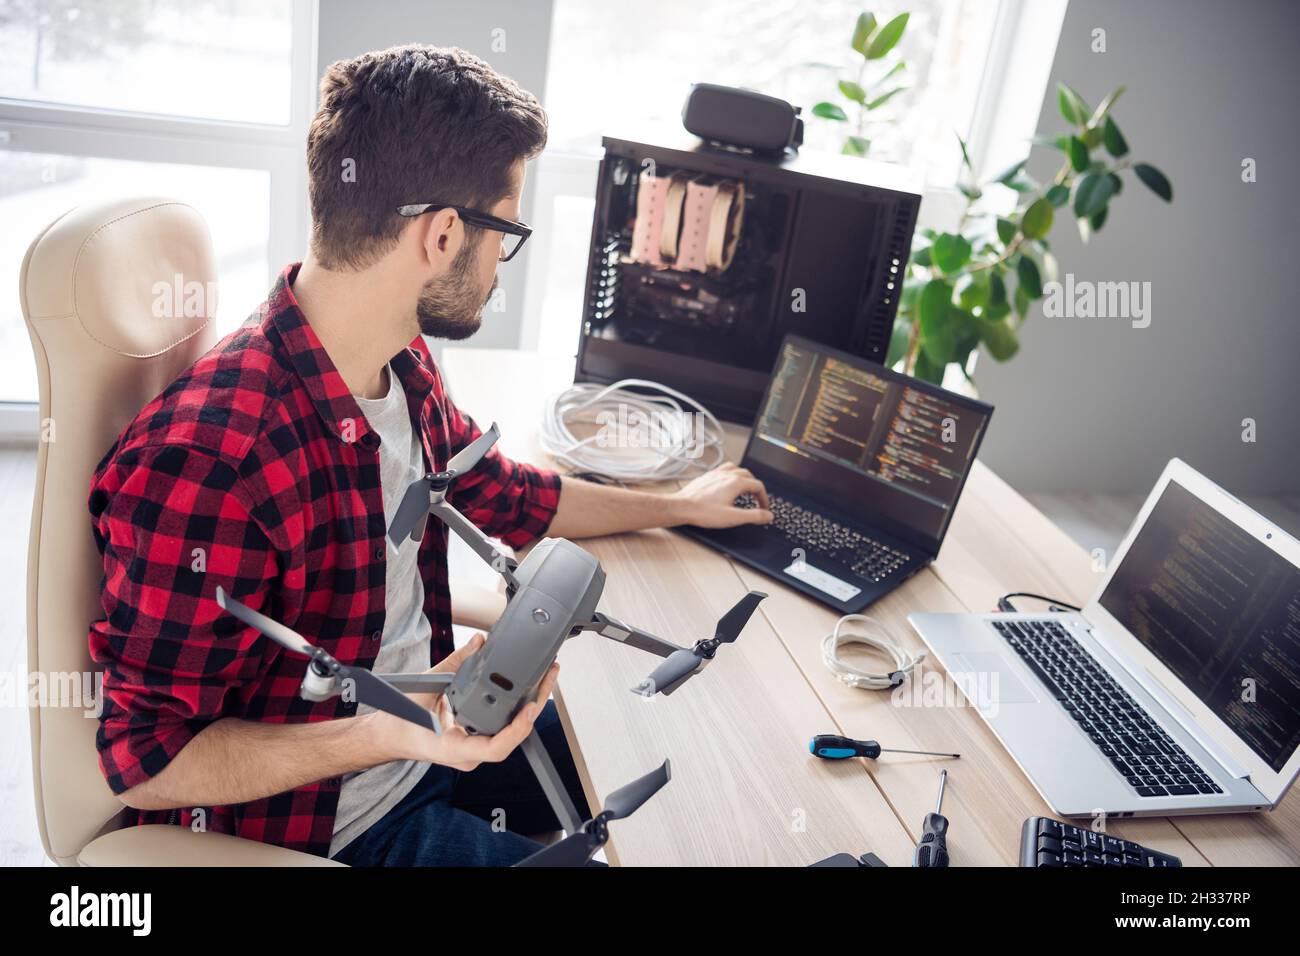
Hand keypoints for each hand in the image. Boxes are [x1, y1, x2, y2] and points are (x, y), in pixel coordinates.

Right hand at [372, 634, 560, 771]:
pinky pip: (502, 728)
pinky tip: (528, 689)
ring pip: (510, 733)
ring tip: (546, 677)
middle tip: (548, 676)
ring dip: (530, 706)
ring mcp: (475, 750)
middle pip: (512, 737)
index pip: (495, 748)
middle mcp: (470, 754)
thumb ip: (454, 664)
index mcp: (454, 748)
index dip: (517, 729)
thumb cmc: (402, 721)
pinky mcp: (477, 740)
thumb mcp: (426, 687)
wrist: (390, 736)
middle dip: (534, 707)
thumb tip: (478, 642)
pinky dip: (516, 709)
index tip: (529, 707)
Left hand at [670, 462, 772, 528]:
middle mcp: (727, 474)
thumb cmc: (703, 512)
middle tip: (757, 500)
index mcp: (736, 483)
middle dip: (756, 488)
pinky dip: (732, 475)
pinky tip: (728, 483)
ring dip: (745, 478)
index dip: (764, 498)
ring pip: (737, 469)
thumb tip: (767, 515)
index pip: (758, 486)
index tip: (764, 508)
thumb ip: (753, 516)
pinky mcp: (708, 476)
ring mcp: (717, 473)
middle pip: (749, 476)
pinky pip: (725, 469)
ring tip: (746, 488)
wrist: (682, 506)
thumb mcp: (733, 517)